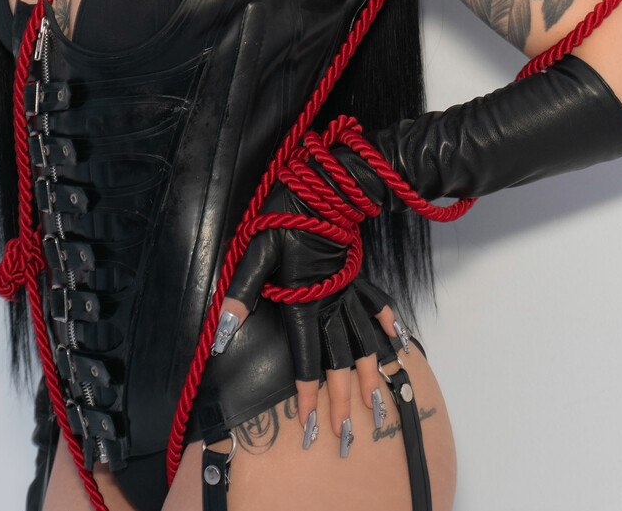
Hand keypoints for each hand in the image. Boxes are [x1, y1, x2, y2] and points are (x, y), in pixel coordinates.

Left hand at [213, 182, 407, 452]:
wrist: (323, 185)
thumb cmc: (285, 218)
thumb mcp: (256, 252)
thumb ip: (242, 294)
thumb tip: (223, 333)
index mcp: (307, 301)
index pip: (306, 356)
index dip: (307, 392)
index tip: (310, 423)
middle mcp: (333, 302)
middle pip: (340, 360)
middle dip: (344, 400)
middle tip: (346, 434)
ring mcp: (349, 290)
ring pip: (365, 340)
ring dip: (373, 375)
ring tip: (380, 405)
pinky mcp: (357, 275)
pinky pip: (377, 304)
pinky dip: (388, 326)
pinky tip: (398, 344)